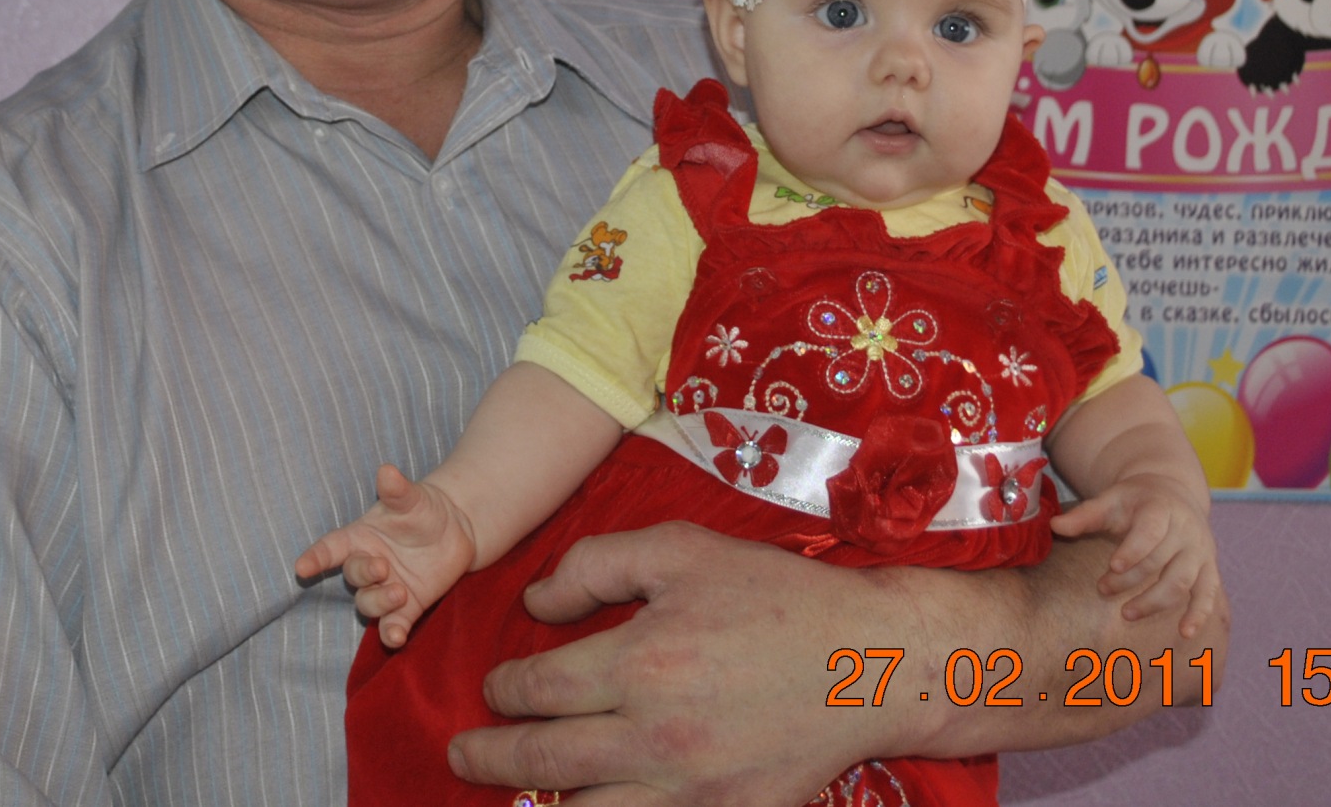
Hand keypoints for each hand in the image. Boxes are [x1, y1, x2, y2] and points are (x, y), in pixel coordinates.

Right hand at [293, 464, 477, 647]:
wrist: (456, 529)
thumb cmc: (423, 509)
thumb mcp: (413, 497)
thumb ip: (398, 489)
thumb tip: (387, 471)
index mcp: (361, 538)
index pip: (330, 548)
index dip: (315, 558)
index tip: (301, 567)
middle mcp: (369, 566)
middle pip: (352, 576)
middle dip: (363, 574)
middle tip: (383, 567)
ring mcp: (386, 588)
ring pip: (368, 604)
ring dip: (379, 602)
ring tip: (401, 592)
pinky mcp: (408, 608)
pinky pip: (393, 625)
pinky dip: (392, 634)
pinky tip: (396, 638)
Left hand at [447, 522, 901, 805]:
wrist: (868, 664)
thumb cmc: (774, 597)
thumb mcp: (682, 550)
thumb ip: (595, 564)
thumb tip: (536, 602)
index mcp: (641, 662)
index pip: (536, 689)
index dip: (502, 690)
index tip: (495, 689)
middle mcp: (656, 736)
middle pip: (542, 762)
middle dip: (487, 757)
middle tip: (463, 753)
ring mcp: (690, 790)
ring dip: (540, 803)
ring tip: (515, 794)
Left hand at [1050, 472, 1221, 637]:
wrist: (1173, 492)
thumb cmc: (1136, 500)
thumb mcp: (1111, 499)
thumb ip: (1085, 515)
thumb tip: (1054, 526)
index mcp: (1161, 509)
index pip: (1150, 532)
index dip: (1133, 550)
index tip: (1113, 566)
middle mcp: (1186, 531)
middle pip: (1161, 561)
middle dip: (1131, 580)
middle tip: (1102, 589)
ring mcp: (1200, 551)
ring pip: (1182, 581)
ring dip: (1155, 601)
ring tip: (1127, 614)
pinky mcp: (1209, 568)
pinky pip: (1208, 594)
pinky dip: (1199, 614)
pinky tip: (1185, 633)